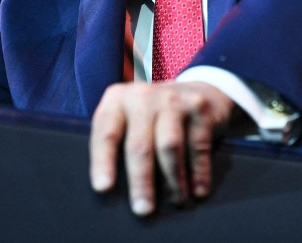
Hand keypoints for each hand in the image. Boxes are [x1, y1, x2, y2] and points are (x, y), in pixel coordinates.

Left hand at [89, 80, 234, 215]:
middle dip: (141, 181)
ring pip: (169, 146)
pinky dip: (199, 172)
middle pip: (139, 144)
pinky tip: (198, 192)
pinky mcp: (199, 108)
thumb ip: (118, 143)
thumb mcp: (129, 119)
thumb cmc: (153, 119)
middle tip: (142, 210)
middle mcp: (142, 96)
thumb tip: (111, 191)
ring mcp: (172, 100)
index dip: (103, 162)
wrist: (196, 92)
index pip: (105, 133)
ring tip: (175, 203)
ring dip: (172, 180)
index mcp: (117, 100)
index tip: (103, 188)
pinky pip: (198, 146)